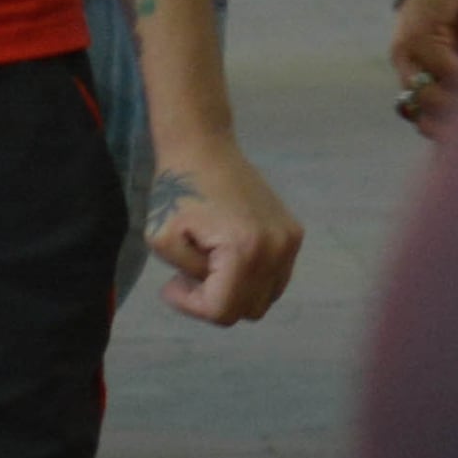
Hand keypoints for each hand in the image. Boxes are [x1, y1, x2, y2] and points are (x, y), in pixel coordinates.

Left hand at [145, 136, 304, 324]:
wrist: (204, 146)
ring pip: (265, 298)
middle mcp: (277, 249)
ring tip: (210, 266)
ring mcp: (290, 241)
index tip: (172, 283)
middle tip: (189, 276)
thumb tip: (213, 288)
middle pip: (247, 310)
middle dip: (214, 301)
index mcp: (245, 250)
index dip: (191, 305)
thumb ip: (191, 278)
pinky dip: (253, 279)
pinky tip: (229, 257)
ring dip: (236, 293)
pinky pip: (276, 278)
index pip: (222, 311)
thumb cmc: (176, 189)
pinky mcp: (294, 233)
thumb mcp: (162, 240)